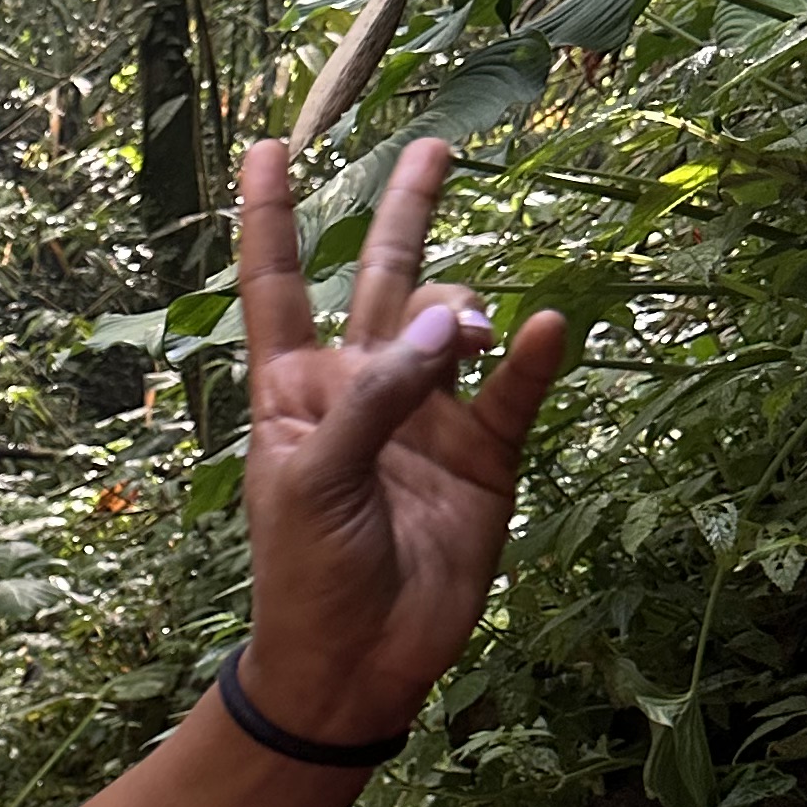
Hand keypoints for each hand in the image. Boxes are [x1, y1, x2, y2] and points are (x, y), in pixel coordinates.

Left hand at [235, 132, 568, 748]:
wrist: (359, 660)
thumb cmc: (306, 573)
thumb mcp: (316, 481)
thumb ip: (377, 397)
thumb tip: (449, 324)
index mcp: (295, 390)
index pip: (277, 284)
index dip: (271, 216)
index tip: (268, 146)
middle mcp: (364, 388)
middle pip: (383, 278)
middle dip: (405, 213)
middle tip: (433, 151)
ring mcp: (428, 417)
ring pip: (452, 324)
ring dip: (461, 312)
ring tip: (465, 336)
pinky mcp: (483, 455)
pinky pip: (513, 392)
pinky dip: (528, 359)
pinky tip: (539, 331)